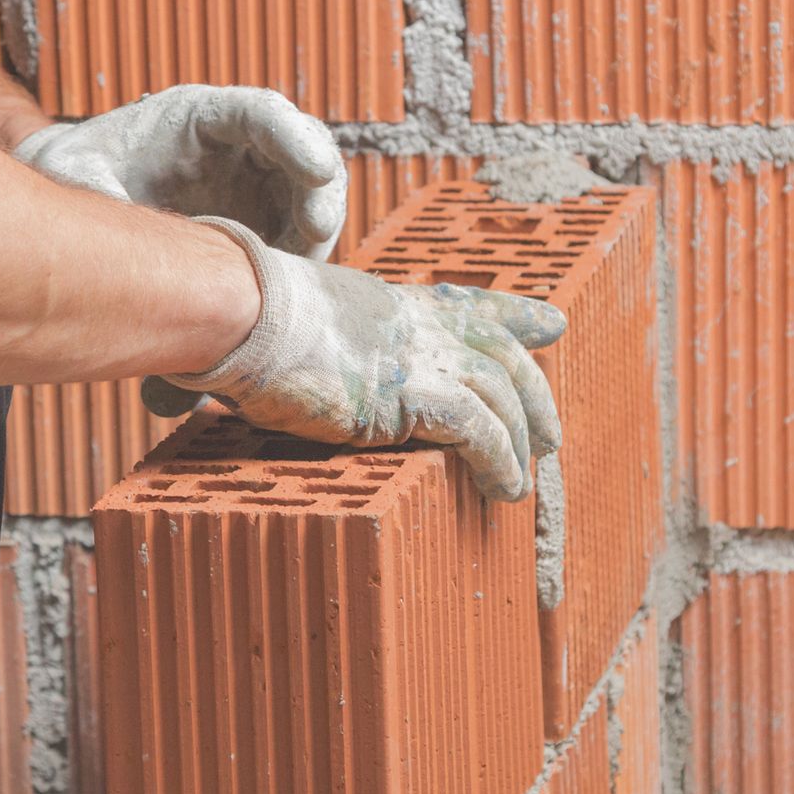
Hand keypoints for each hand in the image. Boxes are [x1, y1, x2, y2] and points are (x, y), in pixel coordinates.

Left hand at [13, 85, 347, 415]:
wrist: (76, 193)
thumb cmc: (75, 170)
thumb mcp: (73, 172)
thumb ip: (94, 191)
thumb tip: (111, 234)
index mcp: (197, 116)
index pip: (261, 114)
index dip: (296, 139)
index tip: (318, 170)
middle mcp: (236, 145)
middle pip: (303, 153)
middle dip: (320, 190)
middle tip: (318, 232)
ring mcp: (254, 184)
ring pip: (310, 198)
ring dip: (315, 232)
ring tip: (298, 271)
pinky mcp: (260, 222)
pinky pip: (296, 238)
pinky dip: (298, 263)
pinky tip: (278, 293)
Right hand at [169, 219, 565, 500]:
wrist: (243, 309)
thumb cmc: (242, 319)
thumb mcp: (291, 323)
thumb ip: (304, 347)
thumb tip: (243, 379)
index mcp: (392, 303)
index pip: (470, 305)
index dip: (515, 316)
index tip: (550, 324)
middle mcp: (418, 326)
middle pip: (502, 354)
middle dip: (534, 395)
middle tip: (550, 435)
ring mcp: (420, 356)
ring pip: (501, 397)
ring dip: (520, 444)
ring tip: (521, 485)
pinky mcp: (414, 395)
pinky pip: (479, 432)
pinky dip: (500, 462)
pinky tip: (503, 490)